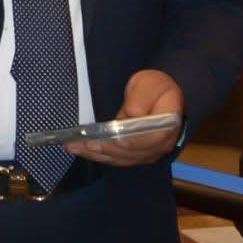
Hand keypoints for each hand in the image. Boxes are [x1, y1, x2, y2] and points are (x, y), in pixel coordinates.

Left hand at [65, 69, 183, 166]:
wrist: (159, 96)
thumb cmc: (155, 87)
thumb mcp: (149, 84)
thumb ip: (142, 98)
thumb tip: (132, 114)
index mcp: (168, 126)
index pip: (151, 139)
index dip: (133, 141)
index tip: (114, 139)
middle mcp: (159, 145)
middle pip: (132, 152)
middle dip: (106, 148)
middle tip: (84, 142)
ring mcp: (146, 153)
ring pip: (121, 158)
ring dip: (96, 154)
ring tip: (74, 146)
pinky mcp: (134, 154)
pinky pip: (116, 158)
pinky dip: (98, 156)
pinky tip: (82, 150)